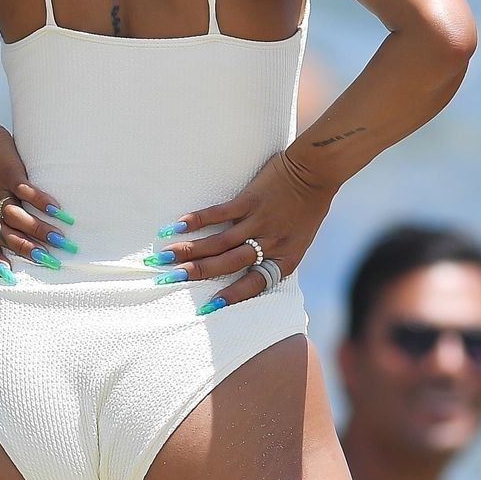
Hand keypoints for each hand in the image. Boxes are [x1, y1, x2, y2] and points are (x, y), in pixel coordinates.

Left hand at [0, 116, 74, 282]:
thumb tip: (20, 240)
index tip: (10, 278)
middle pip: (6, 235)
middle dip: (28, 250)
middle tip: (52, 263)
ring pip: (16, 217)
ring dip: (39, 230)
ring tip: (61, 240)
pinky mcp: (8, 173)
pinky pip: (24, 190)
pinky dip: (40, 200)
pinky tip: (56, 209)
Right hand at [147, 148, 334, 310]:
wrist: (316, 172)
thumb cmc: (308, 208)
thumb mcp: (299, 241)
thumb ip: (276, 254)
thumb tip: (250, 265)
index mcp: (285, 259)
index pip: (254, 284)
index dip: (230, 296)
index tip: (206, 307)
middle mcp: (270, 244)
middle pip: (227, 264)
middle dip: (196, 274)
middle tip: (169, 280)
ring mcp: (259, 222)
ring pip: (219, 243)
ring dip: (189, 251)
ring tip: (164, 258)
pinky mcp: (250, 200)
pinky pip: (219, 214)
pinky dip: (197, 220)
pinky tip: (177, 227)